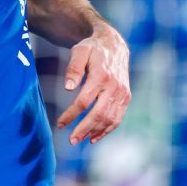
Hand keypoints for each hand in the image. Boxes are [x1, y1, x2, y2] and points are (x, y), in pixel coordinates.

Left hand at [55, 23, 130, 144]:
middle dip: (84, 129)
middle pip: (98, 114)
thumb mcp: (80, 51)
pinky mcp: (126, 98)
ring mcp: (122, 93)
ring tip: (80, 139)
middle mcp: (114, 87)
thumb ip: (74, 68)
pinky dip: (107, 130)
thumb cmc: (92, 48)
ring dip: (95, 132)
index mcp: (101, 76)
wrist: (114, 45)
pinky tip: (94, 137)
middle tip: (71, 140)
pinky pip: (118, 118)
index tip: (60, 124)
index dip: (71, 114)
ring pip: (109, 119)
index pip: (84, 101)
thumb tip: (67, 88)